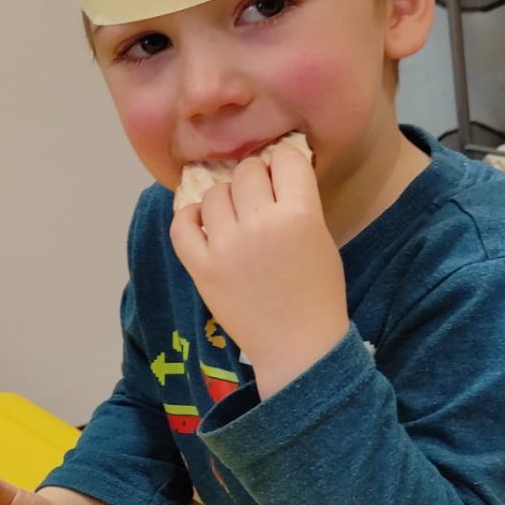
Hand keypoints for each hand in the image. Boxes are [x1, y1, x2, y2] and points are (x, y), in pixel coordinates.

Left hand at [170, 144, 347, 397]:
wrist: (298, 346)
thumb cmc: (317, 293)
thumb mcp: (321, 237)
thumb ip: (297, 201)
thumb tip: (270, 169)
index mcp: (300, 215)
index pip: (285, 158)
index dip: (284, 166)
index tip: (283, 180)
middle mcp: (261, 224)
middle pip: (247, 171)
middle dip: (255, 182)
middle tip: (259, 204)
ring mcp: (226, 246)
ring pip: (215, 193)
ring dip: (226, 201)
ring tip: (236, 222)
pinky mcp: (201, 268)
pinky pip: (182, 223)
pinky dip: (191, 219)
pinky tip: (205, 226)